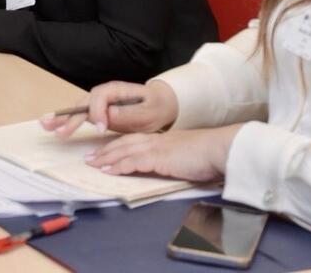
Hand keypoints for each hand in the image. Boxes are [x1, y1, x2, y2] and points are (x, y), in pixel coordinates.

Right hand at [41, 80, 179, 136]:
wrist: (159, 105)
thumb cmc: (155, 107)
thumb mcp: (148, 111)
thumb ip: (128, 113)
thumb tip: (108, 115)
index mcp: (116, 90)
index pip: (99, 98)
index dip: (97, 113)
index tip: (101, 129)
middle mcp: (103, 94)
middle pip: (82, 103)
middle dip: (69, 117)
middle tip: (59, 130)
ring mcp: (98, 103)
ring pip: (76, 109)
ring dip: (61, 118)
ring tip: (45, 125)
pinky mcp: (96, 113)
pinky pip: (78, 116)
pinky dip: (65, 121)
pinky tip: (50, 126)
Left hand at [86, 124, 242, 182]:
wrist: (221, 149)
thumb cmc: (210, 155)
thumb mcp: (186, 156)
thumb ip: (174, 160)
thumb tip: (168, 168)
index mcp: (163, 139)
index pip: (134, 140)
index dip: (118, 146)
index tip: (105, 152)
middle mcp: (156, 140)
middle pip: (124, 143)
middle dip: (105, 151)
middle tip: (89, 158)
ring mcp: (156, 147)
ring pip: (124, 151)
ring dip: (106, 158)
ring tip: (92, 165)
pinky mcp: (159, 157)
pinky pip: (133, 162)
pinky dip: (118, 166)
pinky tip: (108, 170)